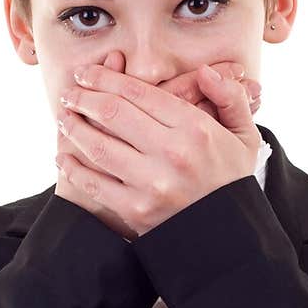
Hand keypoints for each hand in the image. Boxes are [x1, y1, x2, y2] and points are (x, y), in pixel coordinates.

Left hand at [54, 51, 262, 236]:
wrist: (228, 236)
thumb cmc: (231, 182)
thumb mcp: (244, 137)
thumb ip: (230, 98)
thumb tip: (206, 71)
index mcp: (195, 129)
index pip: (140, 93)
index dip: (106, 78)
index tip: (87, 73)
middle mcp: (171, 153)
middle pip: (113, 113)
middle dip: (84, 97)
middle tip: (70, 92)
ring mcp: (151, 184)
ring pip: (98, 145)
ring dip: (73, 128)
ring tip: (64, 117)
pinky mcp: (135, 211)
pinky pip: (94, 183)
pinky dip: (73, 168)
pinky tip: (64, 156)